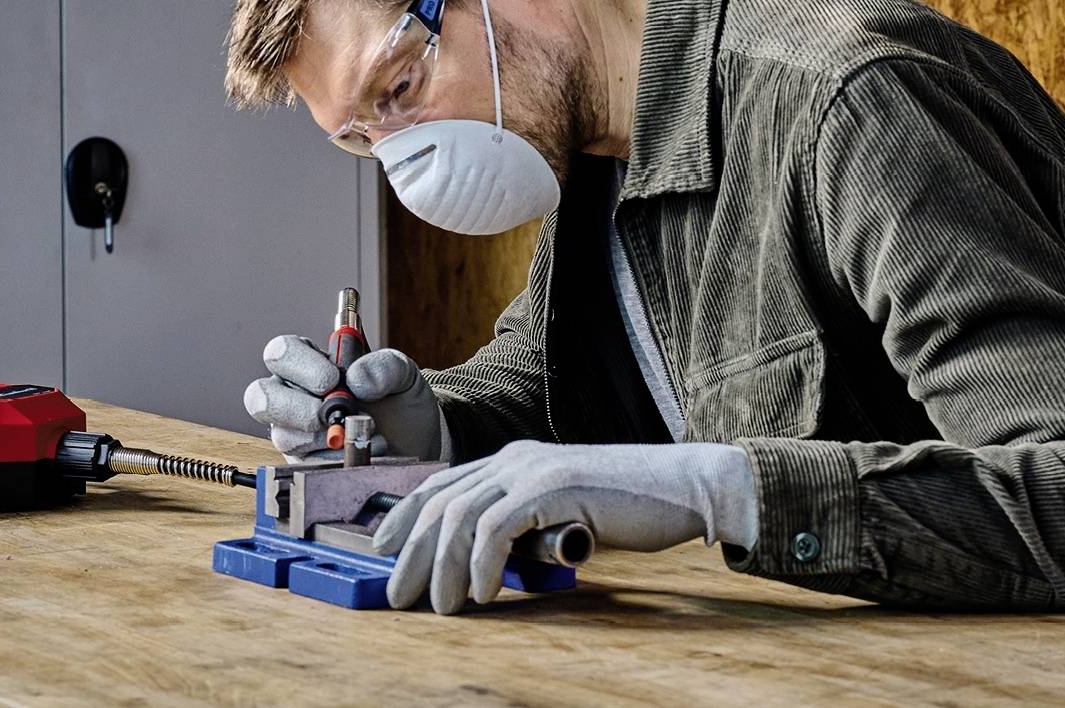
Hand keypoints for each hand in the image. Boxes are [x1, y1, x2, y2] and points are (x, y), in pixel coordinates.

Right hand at [242, 335, 446, 461]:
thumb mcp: (402, 373)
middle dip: (296, 408)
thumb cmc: (399, 400)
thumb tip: (356, 379)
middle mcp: (293, 396)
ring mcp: (295, 432)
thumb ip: (384, 366)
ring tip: (364, 432)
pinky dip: (337, 461)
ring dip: (325, 438)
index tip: (332, 379)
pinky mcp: (306, 464)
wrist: (415, 441)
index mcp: (308, 362)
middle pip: (261, 397)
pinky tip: (362, 453)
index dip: (300, 365)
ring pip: (283, 436)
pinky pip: (306, 465)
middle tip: (332, 415)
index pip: (281, 353)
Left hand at [370, 440, 757, 613]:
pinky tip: (486, 593)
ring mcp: (533, 469)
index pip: (442, 483)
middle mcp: (515, 458)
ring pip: (460, 517)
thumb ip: (525, 526)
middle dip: (411, 553)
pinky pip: (496, 527)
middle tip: (399, 595)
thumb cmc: (630, 507)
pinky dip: (484, 564)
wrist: (683, 488)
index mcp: (515, 459)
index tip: (382, 548)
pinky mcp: (553, 488)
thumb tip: (488, 565)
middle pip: (441, 503)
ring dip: (444, 568)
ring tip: (444, 606)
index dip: (405, 515)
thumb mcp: (563, 514)